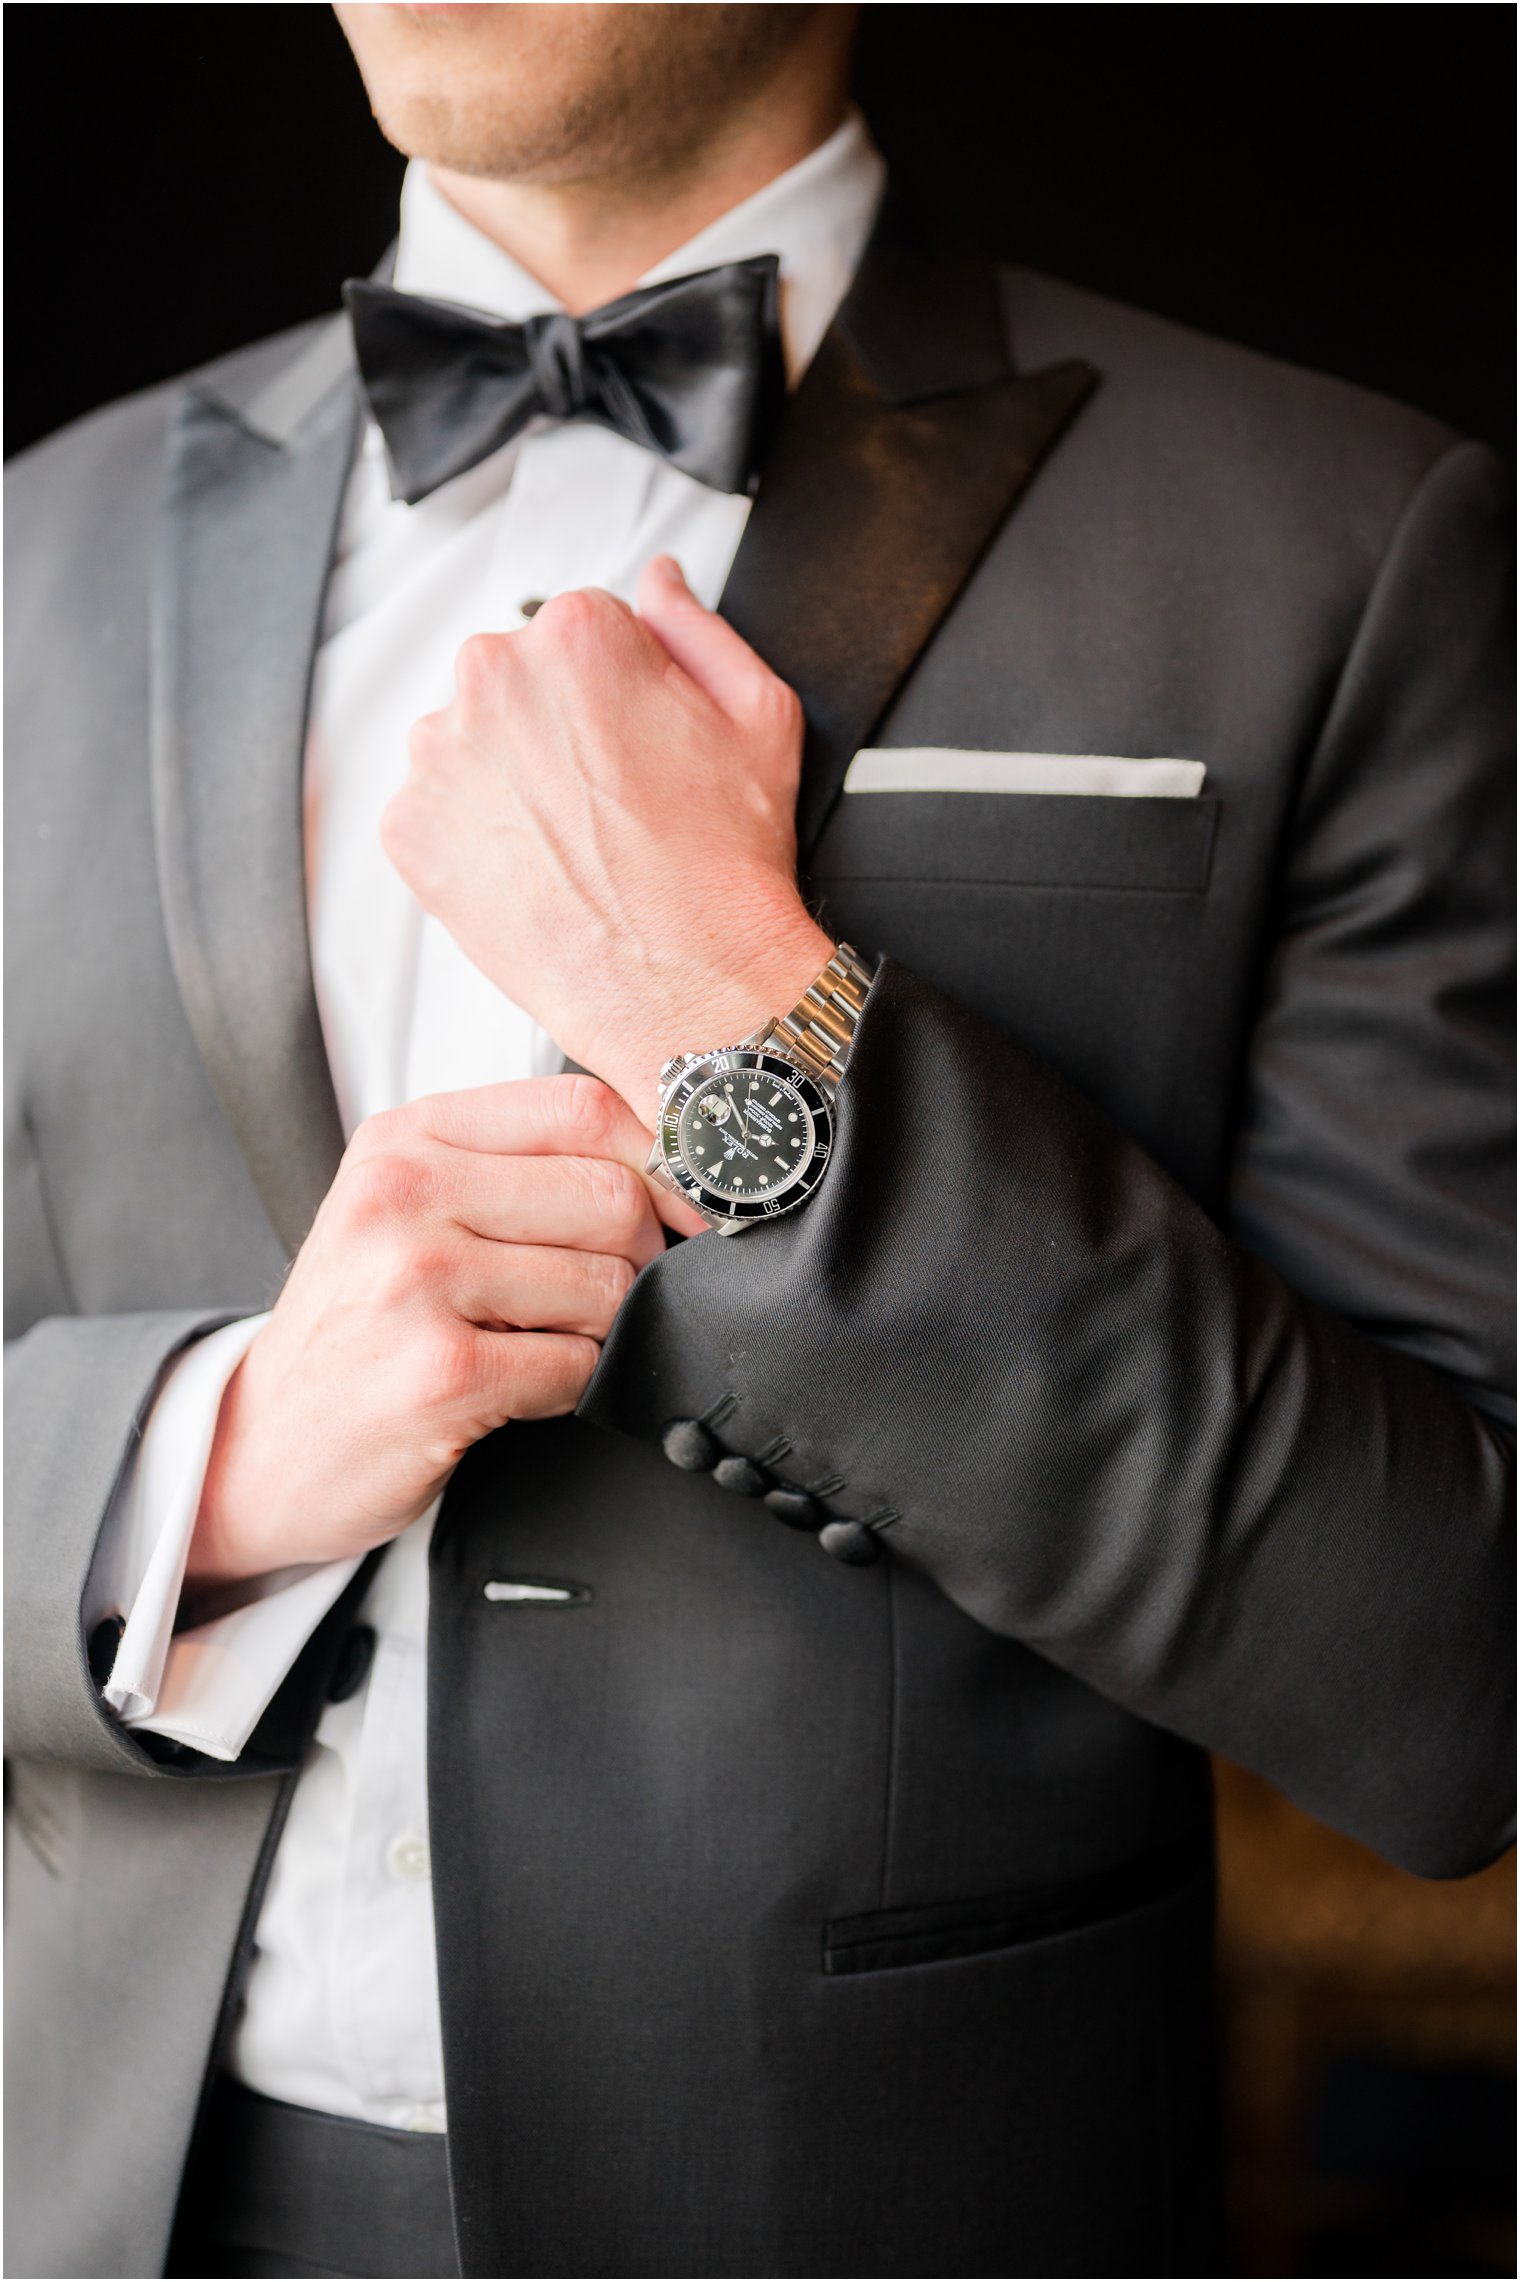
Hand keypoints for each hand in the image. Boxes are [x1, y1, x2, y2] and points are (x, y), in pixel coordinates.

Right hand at [187, 1076, 689, 1588]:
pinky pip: (577, 1365)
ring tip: (538, 1342)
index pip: (583, 1106)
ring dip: (599, 1329)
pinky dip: (571, 1385)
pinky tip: (516, 1388)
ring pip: (606, 1283)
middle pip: (611, 1194)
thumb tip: (670, 1166)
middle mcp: (404, 1193)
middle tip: (596, 1296)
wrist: (260, 1446)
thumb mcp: (409, 1211)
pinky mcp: (440, 1372)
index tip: (676, 1209)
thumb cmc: (357, 1327)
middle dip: (635, 1258)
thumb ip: (514, 1168)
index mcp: (407, 1137)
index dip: (659, 1162)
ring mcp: (417, 1280)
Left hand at [382, 557, 834, 1123]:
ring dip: (507, 777)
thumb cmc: (723, 865)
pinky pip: (434, 811)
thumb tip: (661, 583)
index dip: (618, 691)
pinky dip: (472, 836)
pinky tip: (533, 869)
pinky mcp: (410, 829)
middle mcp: (494, 680)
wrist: (681, 984)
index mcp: (577, 637)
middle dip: (554, 727)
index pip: (579, 630)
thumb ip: (698, 628)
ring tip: (572, 841)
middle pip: (514, 679)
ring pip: (468, 742)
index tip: (635, 742)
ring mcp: (441, 756)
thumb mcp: (759, 716)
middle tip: (608, 801)